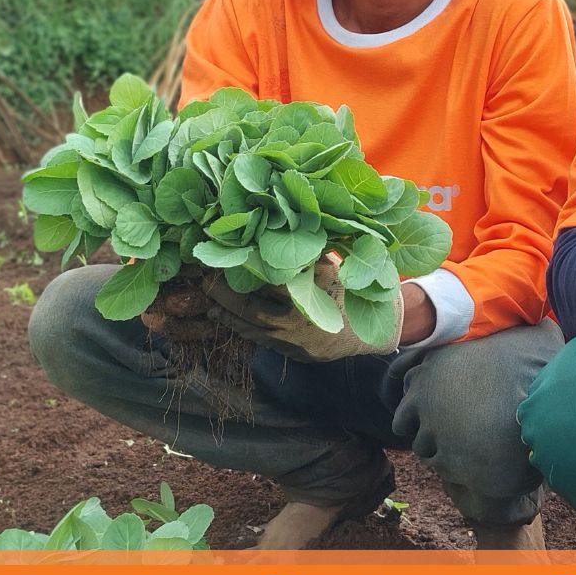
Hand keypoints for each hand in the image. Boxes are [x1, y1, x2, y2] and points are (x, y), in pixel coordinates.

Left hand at [199, 253, 403, 361]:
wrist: (371, 330)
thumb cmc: (348, 288)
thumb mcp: (331, 264)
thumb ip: (306, 250)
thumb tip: (275, 223)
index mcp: (310, 290)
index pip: (267, 279)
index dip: (241, 268)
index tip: (223, 257)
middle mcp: (300, 317)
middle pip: (251, 306)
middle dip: (224, 294)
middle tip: (204, 279)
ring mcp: (295, 338)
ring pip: (251, 326)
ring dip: (227, 313)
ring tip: (209, 299)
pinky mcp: (293, 352)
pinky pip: (259, 340)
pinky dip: (239, 328)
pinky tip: (225, 317)